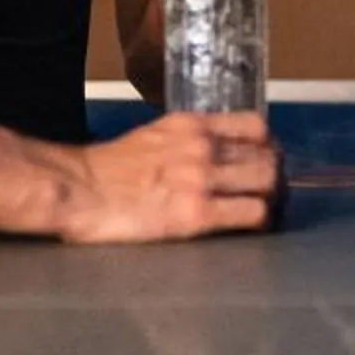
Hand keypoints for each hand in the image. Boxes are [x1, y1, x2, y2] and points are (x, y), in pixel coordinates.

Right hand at [57, 111, 277, 241]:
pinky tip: (253, 229)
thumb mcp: (153, 137)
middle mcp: (203, 146)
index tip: (267, 163)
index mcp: (192, 125)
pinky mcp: (196, 213)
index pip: (256, 126)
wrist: (77, 189)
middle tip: (271, 196)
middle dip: (277, 177)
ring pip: (268, 182)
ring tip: (266, 213)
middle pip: (269, 156)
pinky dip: (261, 221)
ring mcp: (202, 179)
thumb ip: (186, 141)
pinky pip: (251, 214)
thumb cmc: (107, 170)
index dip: (269, 148)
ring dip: (274, 199)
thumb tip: (213, 154)